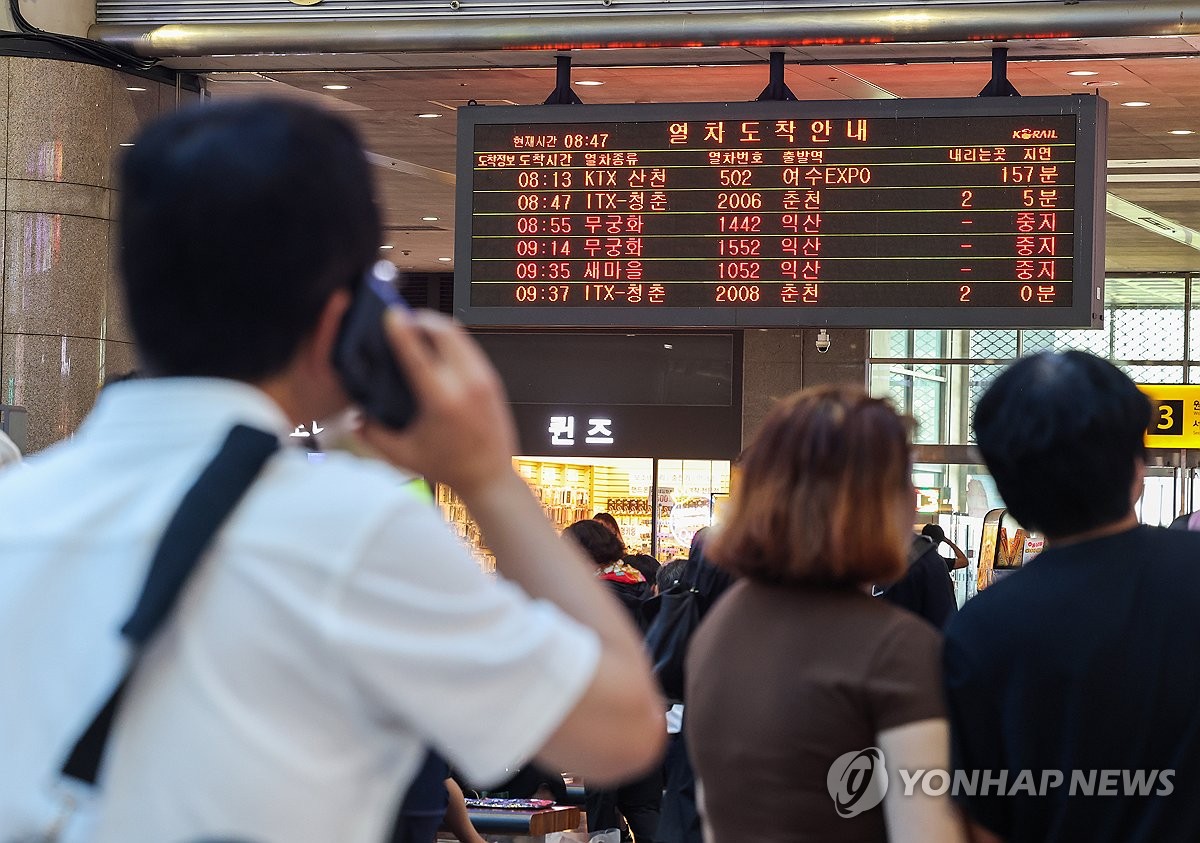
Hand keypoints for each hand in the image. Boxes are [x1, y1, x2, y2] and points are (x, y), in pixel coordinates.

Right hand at [357, 308, 517, 498]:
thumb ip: (373, 435)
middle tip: (403, 319)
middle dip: (421, 318)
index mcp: (443, 401)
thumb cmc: (450, 467)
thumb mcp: (403, 454)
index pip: (419, 354)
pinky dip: (451, 339)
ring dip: (437, 325)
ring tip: (417, 328)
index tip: (391, 314)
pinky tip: (437, 346)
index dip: (402, 330)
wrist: (489, 477)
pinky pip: (470, 347)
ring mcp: (484, 380)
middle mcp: (468, 385)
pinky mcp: (492, 380)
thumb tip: (354, 417)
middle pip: (444, 331)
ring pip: (460, 334)